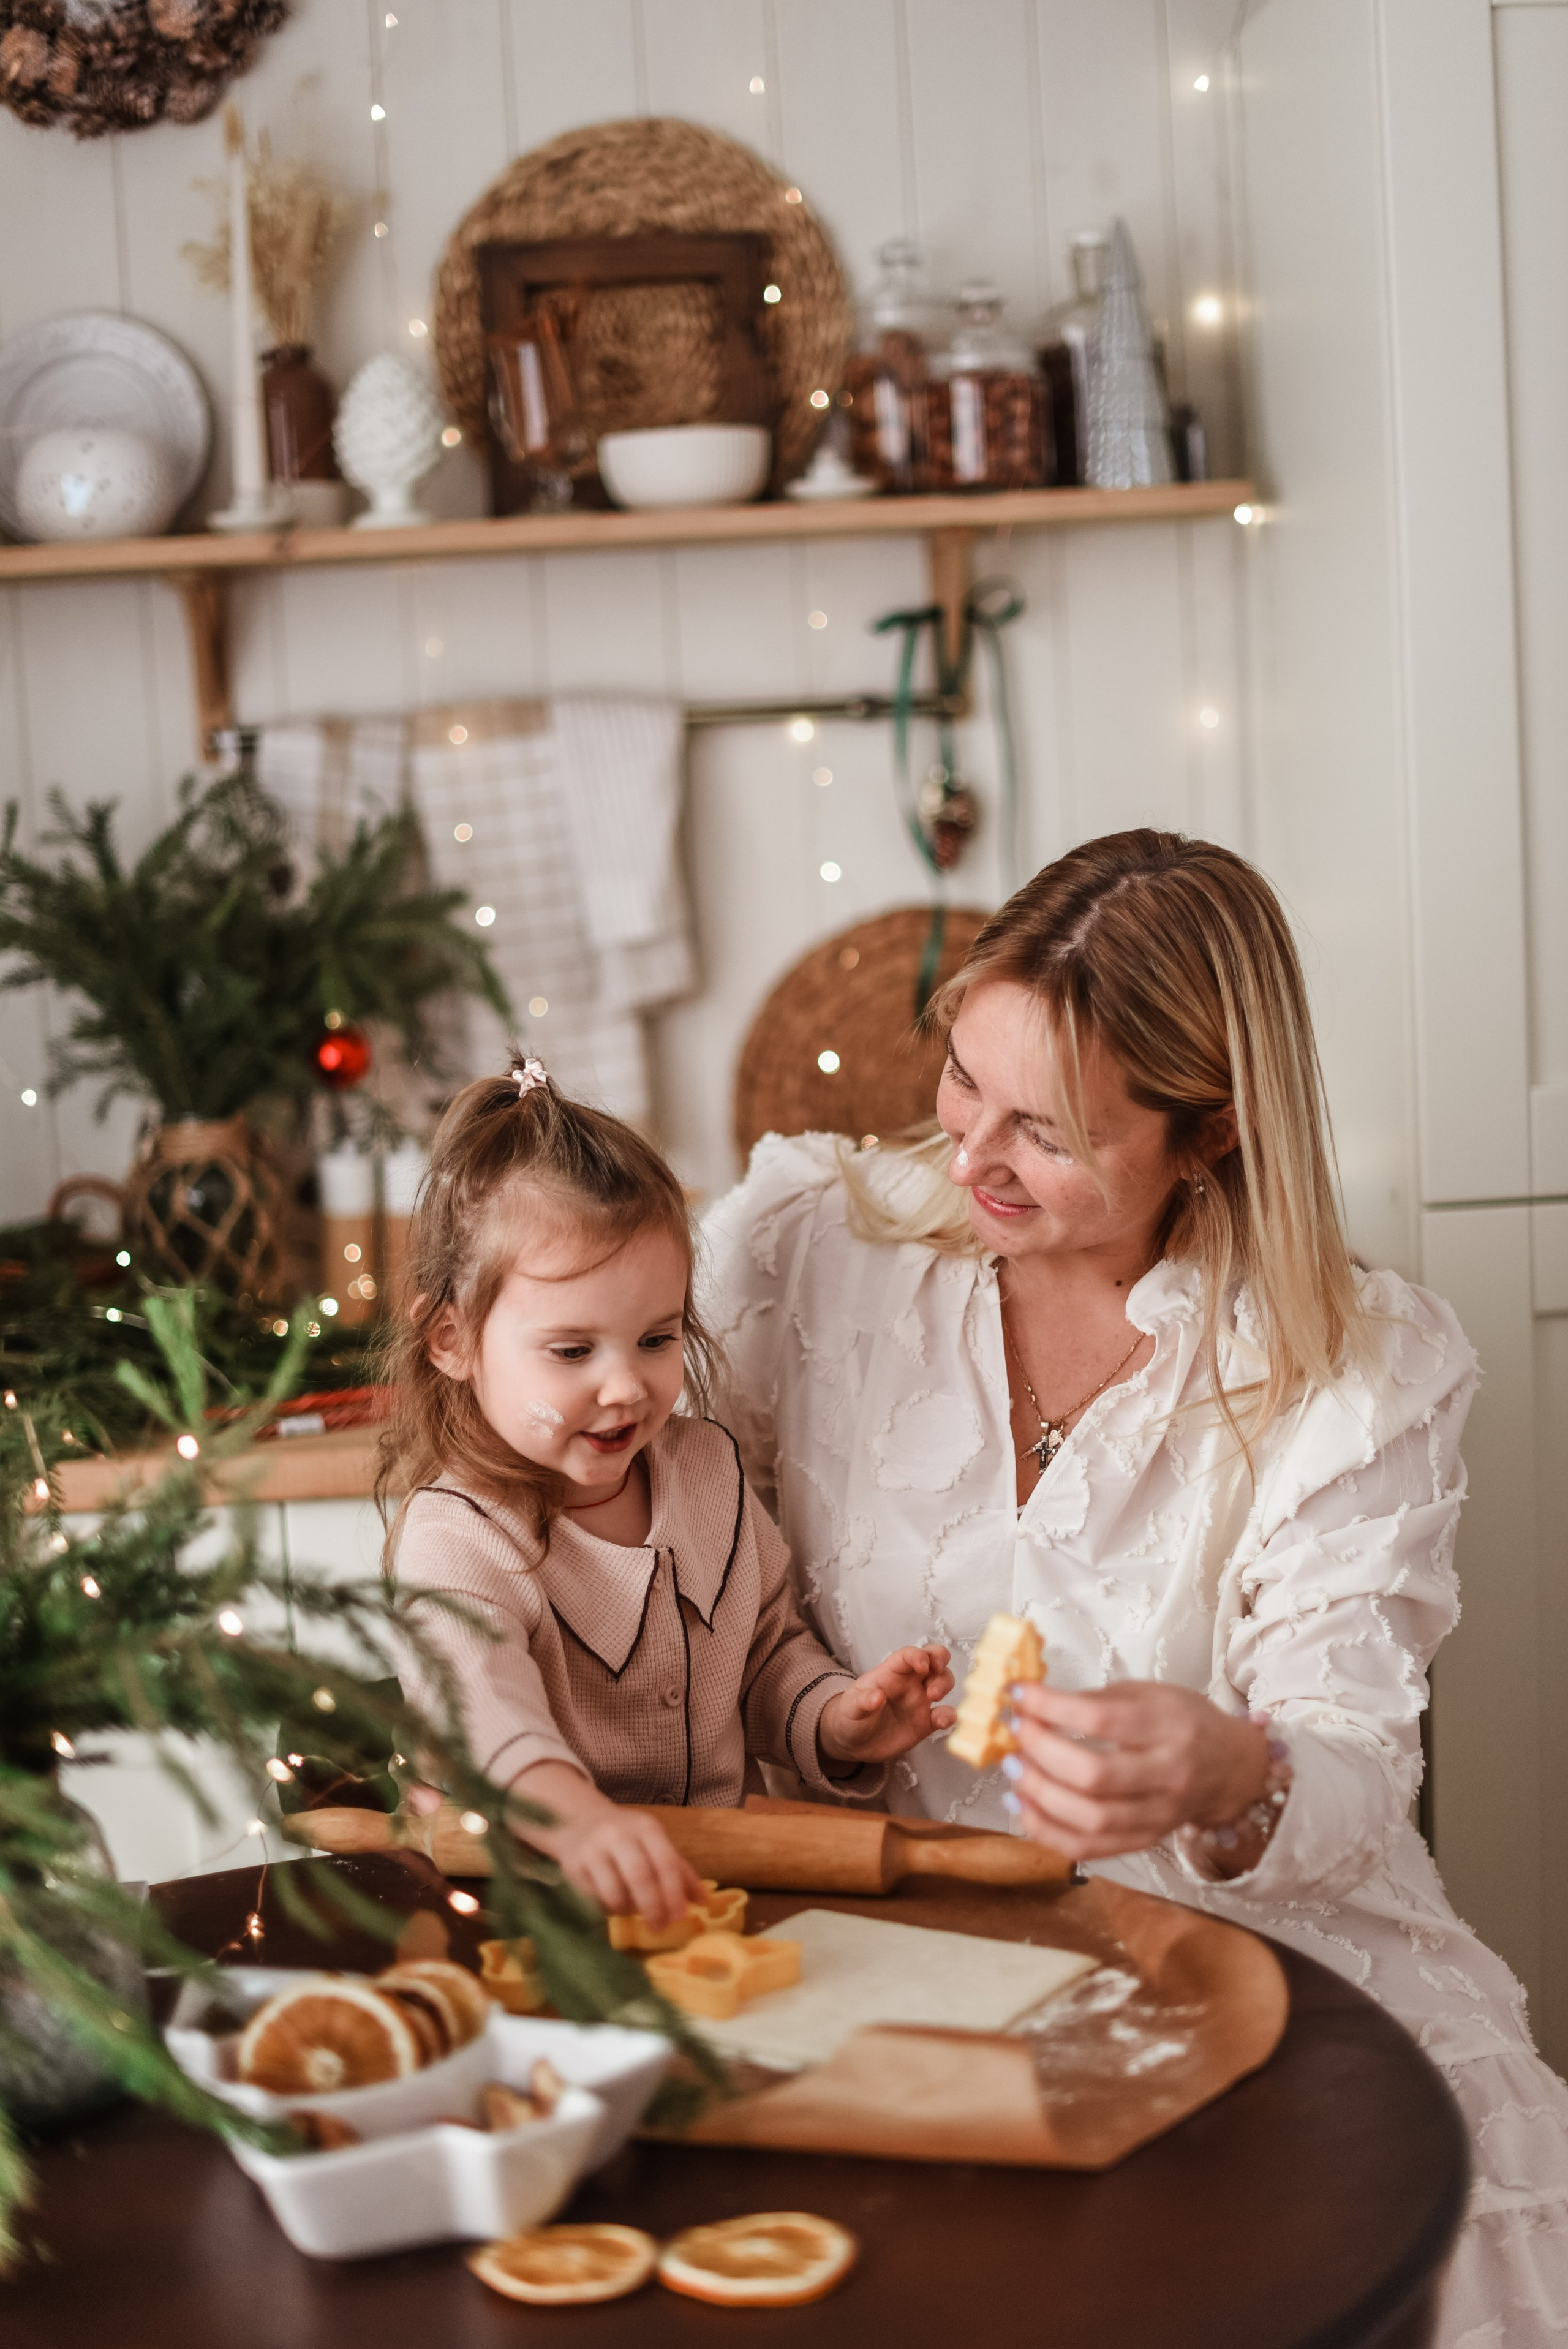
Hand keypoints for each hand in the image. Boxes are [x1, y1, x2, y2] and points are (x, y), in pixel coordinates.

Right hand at [548, 1802, 705, 1929]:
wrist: (577, 1821)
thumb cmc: (626, 1838)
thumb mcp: (654, 1844)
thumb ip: (679, 1870)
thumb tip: (704, 1902)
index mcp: (646, 1827)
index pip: (665, 1862)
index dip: (674, 1892)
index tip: (680, 1916)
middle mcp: (618, 1835)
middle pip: (640, 1877)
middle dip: (653, 1907)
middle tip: (660, 1927)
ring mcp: (593, 1849)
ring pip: (614, 1892)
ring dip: (627, 1910)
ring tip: (632, 1911)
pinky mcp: (573, 1865)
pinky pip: (593, 1899)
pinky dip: (606, 1909)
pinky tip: (611, 1905)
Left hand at [818, 1644, 955, 1766]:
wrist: (852, 1743)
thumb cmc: (850, 1716)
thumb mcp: (851, 1708)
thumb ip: (862, 1702)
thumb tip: (877, 1697)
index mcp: (891, 1672)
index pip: (909, 1654)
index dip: (919, 1655)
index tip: (923, 1666)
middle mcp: (909, 1683)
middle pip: (933, 1659)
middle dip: (941, 1661)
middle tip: (934, 1675)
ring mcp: (919, 1701)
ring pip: (943, 1681)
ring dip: (945, 1684)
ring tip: (934, 1698)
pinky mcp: (925, 1723)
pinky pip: (943, 1714)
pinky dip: (949, 1715)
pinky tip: (943, 1721)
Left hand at [1004, 1680, 1269, 1862]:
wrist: (1233, 1767)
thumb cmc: (1184, 1722)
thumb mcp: (1148, 1694)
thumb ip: (1096, 1701)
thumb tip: (1035, 1704)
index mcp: (1169, 1727)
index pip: (1102, 1720)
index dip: (1051, 1708)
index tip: (1019, 1694)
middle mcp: (1168, 1775)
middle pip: (1094, 1776)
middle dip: (1041, 1753)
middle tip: (1015, 1733)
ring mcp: (1158, 1815)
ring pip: (1092, 1820)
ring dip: (1040, 1796)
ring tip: (1013, 1769)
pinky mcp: (1146, 1841)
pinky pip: (1091, 1849)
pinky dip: (1049, 1833)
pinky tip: (1025, 1807)